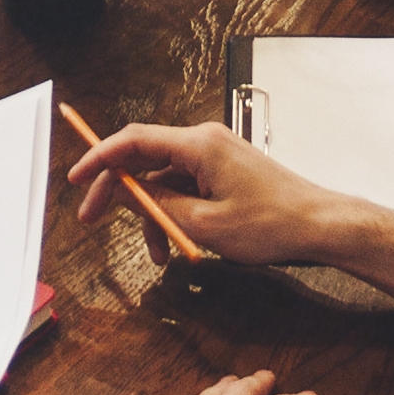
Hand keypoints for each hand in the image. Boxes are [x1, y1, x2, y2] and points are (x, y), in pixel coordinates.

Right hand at [72, 121, 355, 270]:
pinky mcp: (222, 170)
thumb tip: (119, 190)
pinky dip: (173, 214)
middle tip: (93, 220)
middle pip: (143, 159)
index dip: (98, 158)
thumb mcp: (203, 224)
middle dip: (117, 193)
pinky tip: (177, 244)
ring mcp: (214, 155)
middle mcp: (204, 141)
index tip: (76, 179)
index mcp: (198, 145)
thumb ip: (155, 205)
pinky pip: (183, 186)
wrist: (317, 224)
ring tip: (158, 254)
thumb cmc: (272, 223)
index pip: (133, 140)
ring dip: (150, 215)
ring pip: (162, 180)